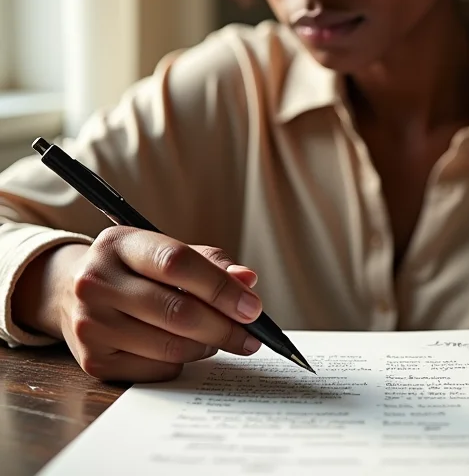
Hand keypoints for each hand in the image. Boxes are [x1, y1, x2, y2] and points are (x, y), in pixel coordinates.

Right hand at [50, 226, 263, 381]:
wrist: (72, 293)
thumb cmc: (136, 269)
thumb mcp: (166, 251)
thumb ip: (210, 263)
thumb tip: (247, 280)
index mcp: (120, 243)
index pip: (177, 263)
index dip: (220, 287)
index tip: (253, 307)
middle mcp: (97, 281)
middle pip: (176, 311)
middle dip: (224, 326)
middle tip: (251, 336)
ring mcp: (90, 323)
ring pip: (169, 345)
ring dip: (207, 346)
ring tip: (219, 338)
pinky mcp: (92, 360)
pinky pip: (155, 369)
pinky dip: (181, 362)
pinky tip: (186, 348)